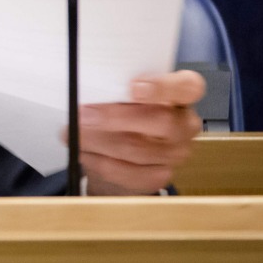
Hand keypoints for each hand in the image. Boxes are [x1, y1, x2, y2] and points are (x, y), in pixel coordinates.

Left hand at [70, 70, 205, 194]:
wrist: (118, 153)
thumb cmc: (120, 112)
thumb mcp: (118, 94)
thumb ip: (113, 89)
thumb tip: (87, 91)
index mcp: (180, 93)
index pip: (187, 86)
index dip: (163, 87)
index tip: (133, 88)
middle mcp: (184, 123)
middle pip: (162, 121)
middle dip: (116, 118)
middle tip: (84, 115)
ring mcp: (177, 152)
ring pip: (138, 149)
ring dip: (99, 141)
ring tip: (75, 133)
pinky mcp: (161, 176)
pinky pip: (130, 172)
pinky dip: (100, 162)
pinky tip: (86, 153)